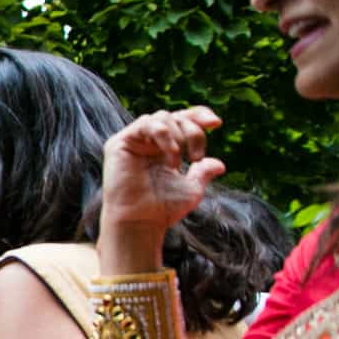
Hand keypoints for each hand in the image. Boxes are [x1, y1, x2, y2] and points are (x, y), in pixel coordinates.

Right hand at [97, 106, 225, 249]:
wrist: (141, 222)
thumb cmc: (162, 210)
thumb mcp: (191, 188)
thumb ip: (203, 172)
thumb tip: (220, 165)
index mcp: (162, 150)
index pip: (181, 121)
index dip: (199, 116)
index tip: (217, 124)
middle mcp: (146, 143)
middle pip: (175, 117)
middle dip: (193, 132)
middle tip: (196, 157)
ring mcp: (132, 142)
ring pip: (161, 117)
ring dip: (178, 135)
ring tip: (180, 160)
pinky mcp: (119, 144)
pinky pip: (145, 124)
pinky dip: (164, 135)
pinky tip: (171, 155)